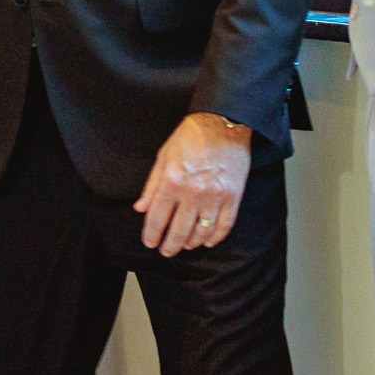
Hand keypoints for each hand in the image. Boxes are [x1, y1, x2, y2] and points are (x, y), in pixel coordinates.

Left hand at [133, 113, 251, 256]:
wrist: (223, 123)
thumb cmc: (192, 136)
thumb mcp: (163, 156)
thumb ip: (152, 185)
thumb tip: (141, 207)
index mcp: (172, 181)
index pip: (157, 218)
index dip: (152, 234)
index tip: (150, 242)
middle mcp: (192, 192)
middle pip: (179, 231)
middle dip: (170, 245)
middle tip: (166, 251)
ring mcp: (215, 196)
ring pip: (201, 232)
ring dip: (191, 243)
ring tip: (185, 245)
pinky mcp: (233, 197)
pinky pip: (224, 225)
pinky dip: (215, 237)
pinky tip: (207, 240)